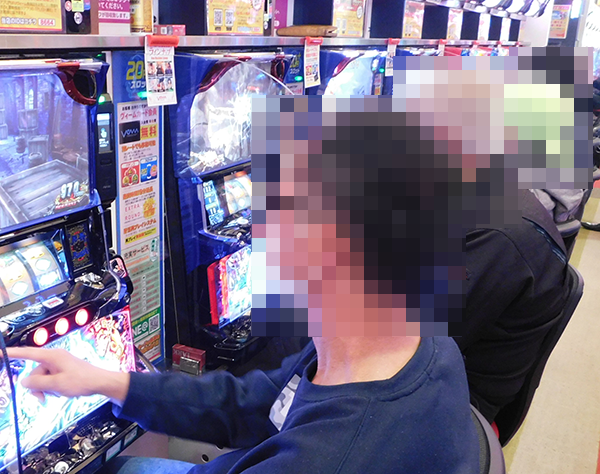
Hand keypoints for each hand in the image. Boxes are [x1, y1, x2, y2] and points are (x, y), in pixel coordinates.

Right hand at [6, 347, 129, 405]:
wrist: (101, 382)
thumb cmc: (82, 381)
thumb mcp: (56, 385)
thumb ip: (37, 383)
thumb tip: (24, 381)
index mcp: (52, 356)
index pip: (27, 353)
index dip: (12, 354)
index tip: (0, 353)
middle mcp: (54, 358)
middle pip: (34, 372)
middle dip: (37, 387)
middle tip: (44, 397)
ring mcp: (58, 364)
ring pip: (41, 379)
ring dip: (46, 389)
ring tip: (58, 394)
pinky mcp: (62, 371)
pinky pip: (49, 380)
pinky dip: (52, 388)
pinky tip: (61, 392)